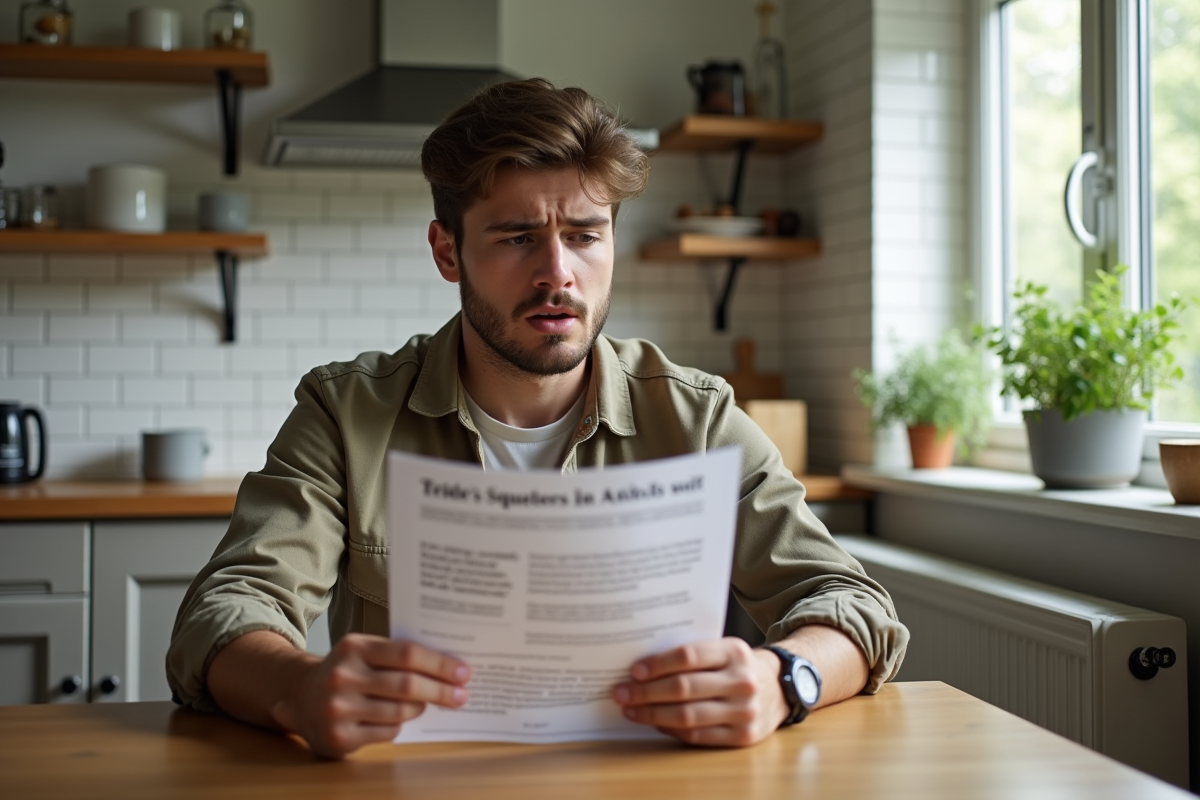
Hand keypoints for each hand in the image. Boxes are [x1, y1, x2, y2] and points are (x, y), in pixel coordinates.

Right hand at [270, 633, 470, 757]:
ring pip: (400, 711)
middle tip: (461, 695)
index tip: (464, 672)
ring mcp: (339, 709)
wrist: (299, 697)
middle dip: (441, 691)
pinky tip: (398, 719)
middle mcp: (343, 676)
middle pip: (408, 685)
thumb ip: (397, 655)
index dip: (440, 664)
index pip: (408, 654)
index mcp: (354, 647)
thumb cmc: (345, 671)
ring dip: (420, 708)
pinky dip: (398, 725)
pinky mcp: (339, 737)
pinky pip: (387, 732)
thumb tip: (449, 668)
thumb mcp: (363, 652)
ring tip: (426, 704)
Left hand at [612, 637, 787, 746]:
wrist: (779, 688)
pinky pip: (697, 735)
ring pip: (687, 716)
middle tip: (621, 692)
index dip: (657, 664)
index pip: (688, 656)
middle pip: (683, 688)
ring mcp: (744, 711)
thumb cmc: (737, 666)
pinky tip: (654, 723)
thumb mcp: (723, 649)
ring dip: (652, 714)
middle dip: (646, 692)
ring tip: (631, 710)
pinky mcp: (743, 736)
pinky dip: (671, 730)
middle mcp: (742, 681)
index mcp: (734, 651)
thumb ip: (693, 653)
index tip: (634, 670)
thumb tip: (642, 665)